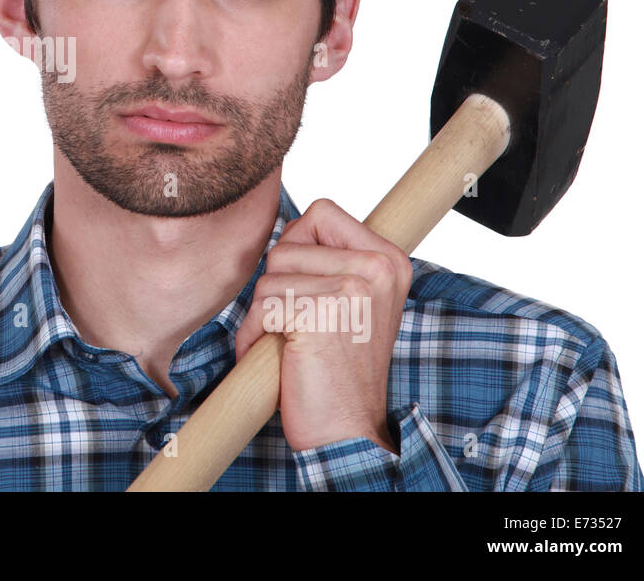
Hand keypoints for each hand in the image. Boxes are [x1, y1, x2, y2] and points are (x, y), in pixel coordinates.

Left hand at [232, 198, 411, 453]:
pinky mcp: (319, 313)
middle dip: (276, 287)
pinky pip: (259, 307)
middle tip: (298, 325)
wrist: (348, 431)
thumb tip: (289, 225)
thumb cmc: (340, 370)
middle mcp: (377, 269)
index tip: (307, 289)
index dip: (297, 247)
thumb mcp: (352, 302)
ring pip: (268, 277)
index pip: (321, 212)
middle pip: (286, 244)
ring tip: (291, 345)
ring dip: (264, 315)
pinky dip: (255, 336)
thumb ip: (332, 259)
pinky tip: (281, 359)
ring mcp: (351, 289)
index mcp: (389, 260)